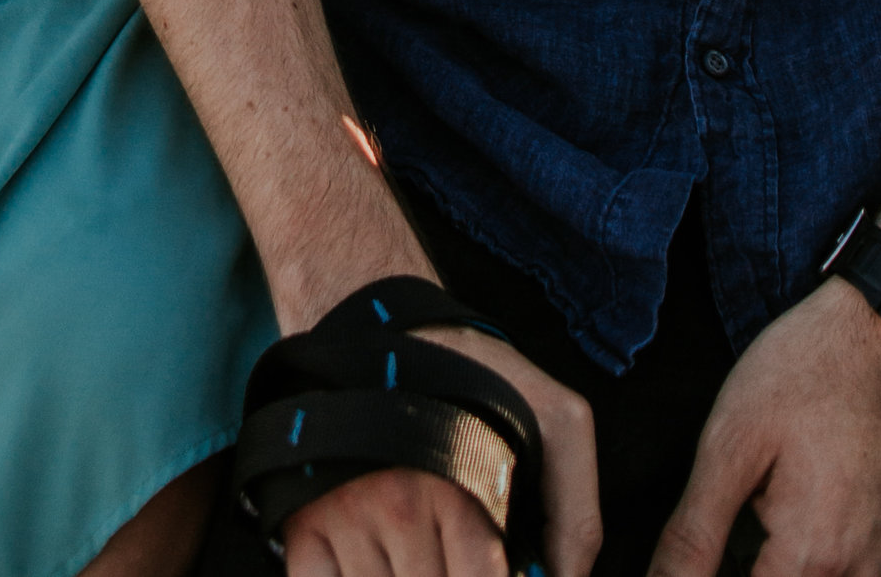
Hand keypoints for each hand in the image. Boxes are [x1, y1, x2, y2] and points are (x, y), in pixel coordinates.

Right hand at [284, 332, 602, 576]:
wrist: (385, 329)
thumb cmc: (477, 378)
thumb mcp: (558, 423)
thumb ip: (577, 518)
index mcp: (463, 496)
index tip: (490, 574)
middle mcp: (400, 509)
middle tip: (450, 561)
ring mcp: (345, 517)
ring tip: (417, 563)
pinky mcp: (303, 521)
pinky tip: (372, 570)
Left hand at [648, 278, 880, 576]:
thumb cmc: (807, 371)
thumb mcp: (732, 444)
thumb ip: (695, 532)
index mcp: (810, 556)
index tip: (710, 537)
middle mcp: (857, 573)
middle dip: (753, 567)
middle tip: (735, 519)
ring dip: (788, 568)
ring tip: (765, 522)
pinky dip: (819, 565)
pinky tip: (799, 526)